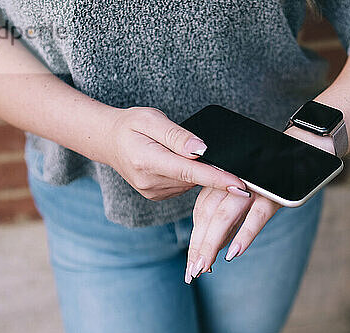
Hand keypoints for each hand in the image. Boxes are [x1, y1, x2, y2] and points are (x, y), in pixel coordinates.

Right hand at [104, 107, 247, 200]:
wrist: (109, 141)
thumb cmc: (130, 125)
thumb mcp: (151, 119)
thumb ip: (177, 135)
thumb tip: (202, 149)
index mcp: (147, 161)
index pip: (190, 172)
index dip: (217, 178)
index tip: (240, 184)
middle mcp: (150, 182)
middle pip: (192, 179)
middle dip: (214, 172)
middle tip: (232, 160)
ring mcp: (153, 192)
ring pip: (190, 184)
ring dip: (201, 173)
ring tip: (196, 153)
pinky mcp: (158, 196)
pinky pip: (183, 187)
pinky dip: (190, 177)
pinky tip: (184, 163)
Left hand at [184, 126, 334, 282]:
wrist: (304, 148)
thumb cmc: (273, 174)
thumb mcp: (248, 192)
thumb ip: (233, 215)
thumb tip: (219, 247)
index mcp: (224, 179)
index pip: (203, 211)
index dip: (197, 238)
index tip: (191, 262)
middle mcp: (233, 180)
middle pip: (208, 216)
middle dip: (198, 246)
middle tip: (191, 273)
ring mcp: (252, 185)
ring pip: (224, 216)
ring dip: (211, 243)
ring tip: (203, 267)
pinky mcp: (273, 191)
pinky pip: (256, 216)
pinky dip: (244, 235)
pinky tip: (233, 253)